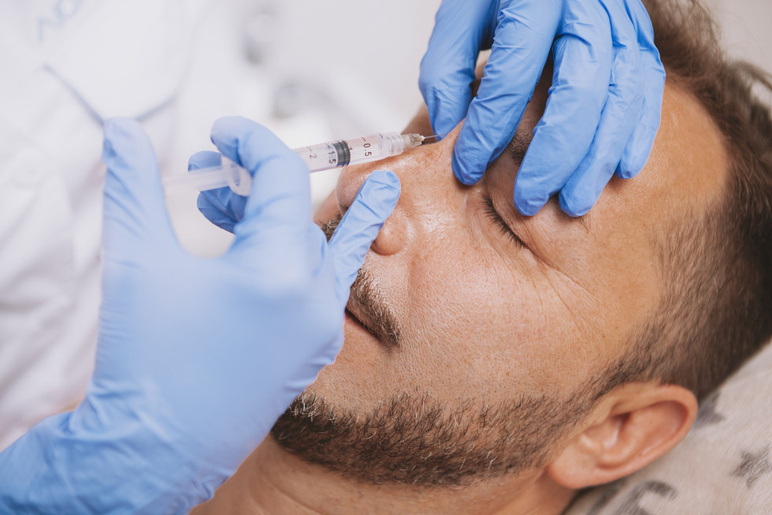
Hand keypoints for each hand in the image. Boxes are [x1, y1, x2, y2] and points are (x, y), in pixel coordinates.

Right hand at [0, 117, 399, 511]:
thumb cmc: (147, 361)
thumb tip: (122, 131)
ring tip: (227, 207)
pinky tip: (340, 218)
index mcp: (279, 272)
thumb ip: (134, 187)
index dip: (251, 142)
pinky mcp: (314, 348)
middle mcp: (314, 298)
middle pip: (294, 213)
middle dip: (248, 186)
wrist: (157, 448)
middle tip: (205, 177)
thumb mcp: (137, 262)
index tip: (221, 132)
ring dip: (274, 218)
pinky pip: (327, 282)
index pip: (283, 179)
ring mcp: (320, 327)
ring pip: (311, 247)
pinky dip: (320, 249)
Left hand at [419, 0, 664, 215]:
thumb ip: (445, 71)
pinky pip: (648, 86)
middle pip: (578, 90)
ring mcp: (620, 19)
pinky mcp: (639, 35)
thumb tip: (449, 132)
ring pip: (621, 94)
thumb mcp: (459, 17)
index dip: (488, 129)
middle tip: (528, 200)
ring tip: (573, 202)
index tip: (467, 169)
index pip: (511, 75)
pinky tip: (620, 170)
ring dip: (598, 157)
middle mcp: (585, 6)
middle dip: (553, 156)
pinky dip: (637, 132)